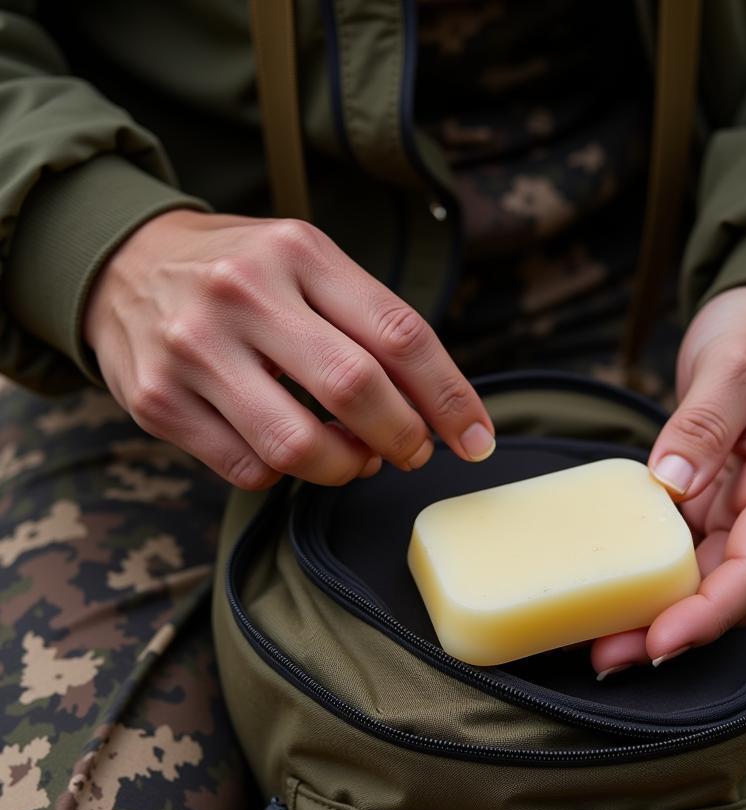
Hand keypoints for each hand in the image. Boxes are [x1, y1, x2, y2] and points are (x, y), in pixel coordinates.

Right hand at [84, 210, 495, 488]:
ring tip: (356, 459)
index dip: (450, 398)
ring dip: (347, 468)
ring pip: (299, 446)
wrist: (124, 264)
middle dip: (404, 437)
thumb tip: (438, 409)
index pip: (399, 334)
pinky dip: (287, 475)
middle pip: (356, 390)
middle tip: (413, 452)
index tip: (476, 439)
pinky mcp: (158, 401)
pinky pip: (249, 469)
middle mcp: (242, 294)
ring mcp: (193, 350)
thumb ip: (372, 323)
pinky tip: (292, 453)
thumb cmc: (245, 274)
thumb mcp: (308, 264)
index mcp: (298, 252)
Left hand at [591, 278, 745, 675]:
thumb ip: (704, 423)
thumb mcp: (735, 364)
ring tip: (597, 640)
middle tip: (604, 659)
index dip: (705, 616)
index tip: (655, 644)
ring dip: (657, 614)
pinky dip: (653, 577)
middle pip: (726, 591)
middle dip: (670, 632)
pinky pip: (688, 553)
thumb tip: (669, 483)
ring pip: (706, 581)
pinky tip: (612, 588)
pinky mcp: (721, 502)